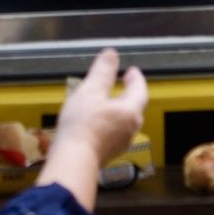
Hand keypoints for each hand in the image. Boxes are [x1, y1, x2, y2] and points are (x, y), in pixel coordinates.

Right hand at [51, 48, 147, 169]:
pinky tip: (96, 121)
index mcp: (130, 111)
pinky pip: (113, 132)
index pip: (140, 90)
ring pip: (124, 120)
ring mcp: (120, 142)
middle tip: (122, 83)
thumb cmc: (82, 125)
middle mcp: (130, 128)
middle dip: (128, 93)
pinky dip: (109, 122)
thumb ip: (103, 72)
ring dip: (118, 108)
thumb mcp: (91, 91)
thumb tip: (111, 54)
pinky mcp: (108, 152)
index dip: (136, 78)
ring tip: (107, 101)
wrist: (73, 160)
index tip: (131, 71)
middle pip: (134, 106)